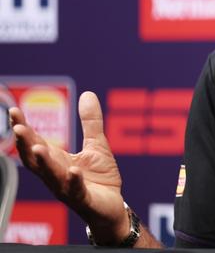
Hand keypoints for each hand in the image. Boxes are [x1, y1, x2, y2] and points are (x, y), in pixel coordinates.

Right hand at [10, 91, 129, 244]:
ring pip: (52, 176)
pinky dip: (73, 181)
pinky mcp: (84, 200)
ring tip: (38, 148)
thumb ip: (91, 122)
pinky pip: (77, 191)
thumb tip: (88, 94)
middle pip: (36, 160)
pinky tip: (73, 171)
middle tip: (18, 128)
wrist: (112, 207)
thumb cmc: (100, 177)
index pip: (36, 143)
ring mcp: (68, 188)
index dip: (25, 128)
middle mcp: (56, 175)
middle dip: (26, 144)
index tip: (14, 111)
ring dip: (44, 163)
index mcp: (57, 160)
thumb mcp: (96, 144)